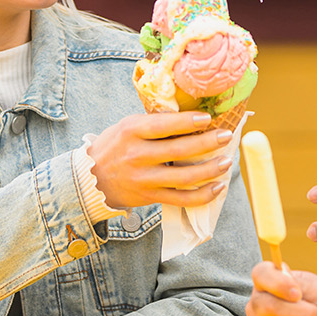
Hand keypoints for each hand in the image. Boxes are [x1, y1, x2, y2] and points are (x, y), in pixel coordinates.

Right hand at [87, 112, 233, 208]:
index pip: (164, 125)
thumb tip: (190, 117)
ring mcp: (144, 178)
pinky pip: (181, 199)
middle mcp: (137, 155)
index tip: (208, 118)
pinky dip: (202, 195)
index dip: (189, 122)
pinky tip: (217, 187)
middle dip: (208, 143)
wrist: (90, 179)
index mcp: (131, 131)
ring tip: (226, 162)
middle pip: (179, 150)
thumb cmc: (114, 147)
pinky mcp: (149, 196)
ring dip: (210, 169)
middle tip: (226, 136)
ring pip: (184, 177)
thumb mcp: (127, 126)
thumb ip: (153, 123)